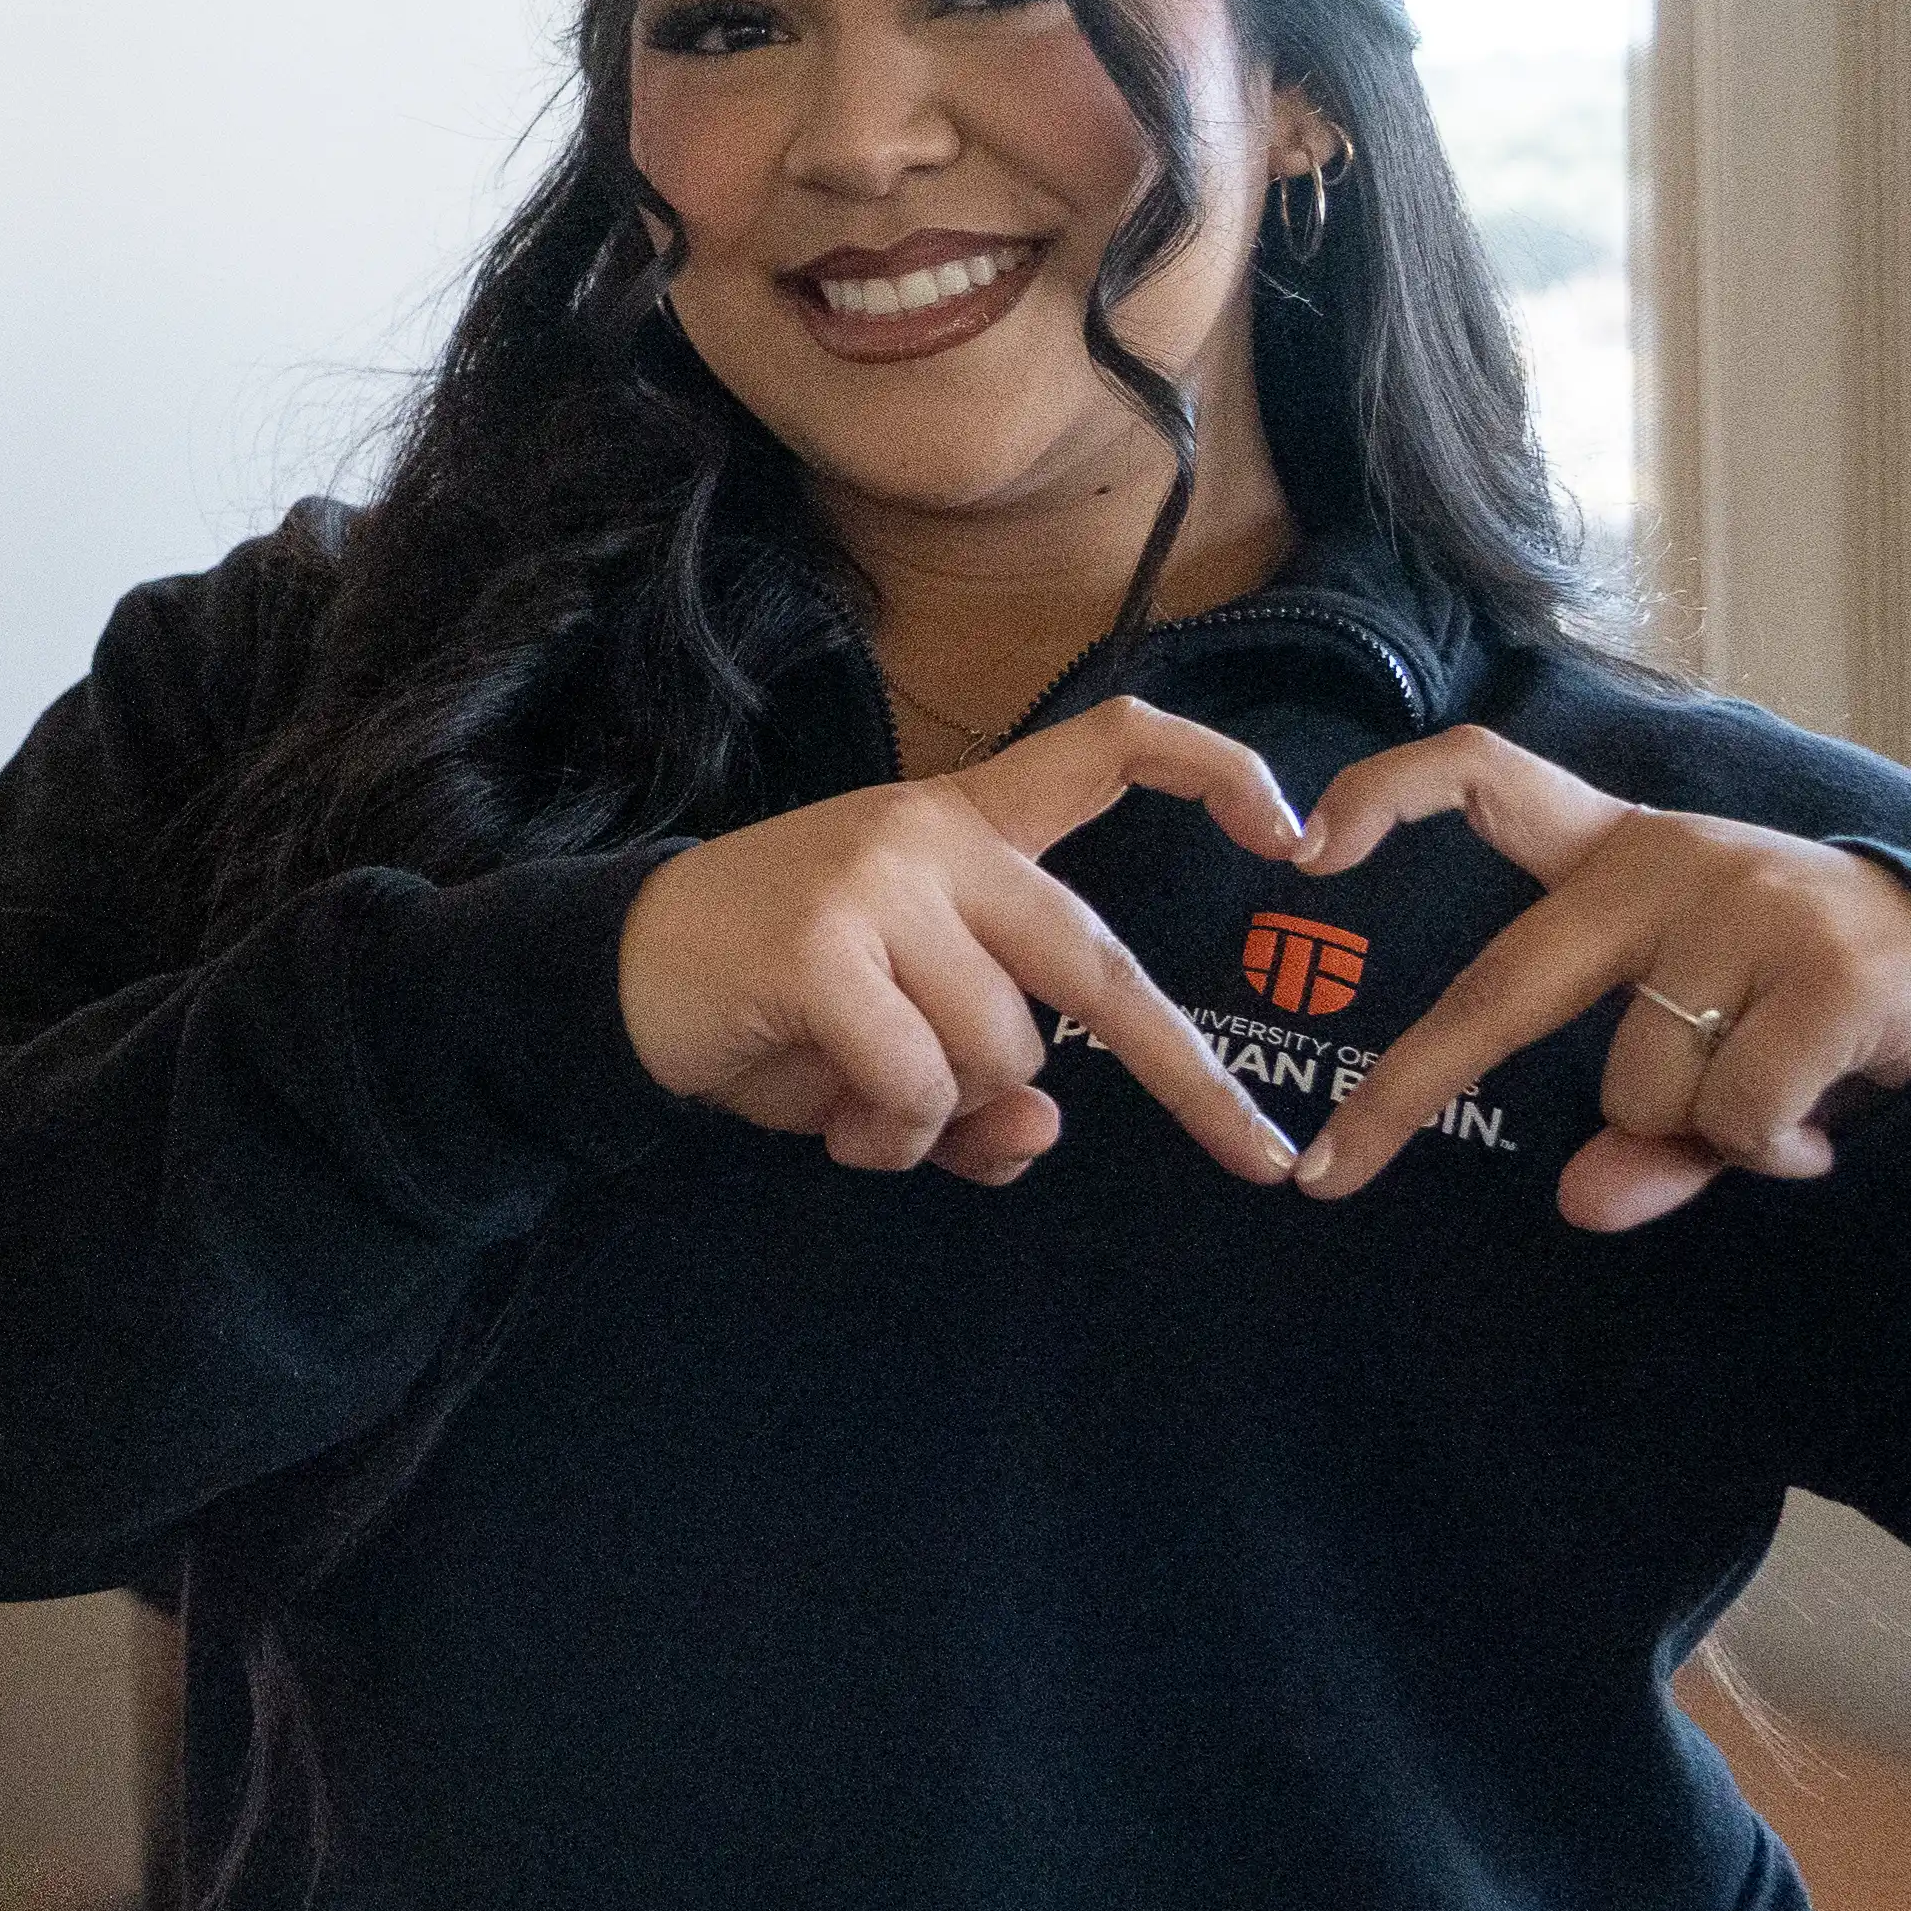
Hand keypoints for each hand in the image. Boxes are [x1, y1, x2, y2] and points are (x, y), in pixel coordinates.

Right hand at [618, 698, 1314, 1187]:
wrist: (614, 976)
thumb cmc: (770, 1004)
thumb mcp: (894, 1045)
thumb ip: (981, 1086)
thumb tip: (1045, 1127)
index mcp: (965, 828)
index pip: (1106, 750)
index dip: (1211, 772)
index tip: (1296, 834)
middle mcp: (934, 836)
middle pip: (1094, 967)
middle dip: (1187, 1076)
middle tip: (1262, 1160)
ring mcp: (879, 882)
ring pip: (1000, 1053)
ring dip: (942, 1119)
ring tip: (863, 1112)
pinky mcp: (825, 946)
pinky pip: (920, 1084)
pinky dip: (889, 1131)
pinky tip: (836, 1123)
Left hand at [1291, 725, 1910, 1226]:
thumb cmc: (1796, 998)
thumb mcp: (1700, 1045)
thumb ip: (1639, 1129)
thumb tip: (1584, 1203)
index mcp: (1618, 853)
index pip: (1486, 774)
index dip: (1388, 793)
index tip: (1303, 844)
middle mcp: (1667, 862)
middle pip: (1507, 982)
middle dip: (1411, 1084)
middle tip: (1329, 1174)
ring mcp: (1746, 907)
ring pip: (1638, 1086)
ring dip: (1696, 1132)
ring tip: (1769, 1101)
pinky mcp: (1827, 973)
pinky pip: (1734, 1116)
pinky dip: (1767, 1153)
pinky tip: (1813, 1131)